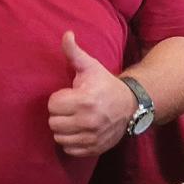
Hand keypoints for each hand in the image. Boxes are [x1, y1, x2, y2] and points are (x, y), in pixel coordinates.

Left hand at [46, 31, 136, 157]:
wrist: (130, 106)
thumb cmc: (105, 84)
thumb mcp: (91, 66)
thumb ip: (74, 52)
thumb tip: (66, 34)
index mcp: (85, 100)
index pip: (53, 105)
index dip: (58, 99)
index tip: (69, 95)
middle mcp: (89, 121)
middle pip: (53, 123)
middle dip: (59, 114)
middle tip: (69, 108)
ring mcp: (92, 137)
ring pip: (59, 137)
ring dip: (63, 129)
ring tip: (73, 119)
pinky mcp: (94, 148)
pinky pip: (69, 149)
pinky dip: (70, 142)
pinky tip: (78, 130)